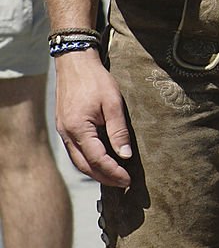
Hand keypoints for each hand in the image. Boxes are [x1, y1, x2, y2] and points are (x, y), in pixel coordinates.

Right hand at [54, 50, 132, 187]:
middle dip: (104, 177)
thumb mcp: (113, 103)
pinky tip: (100, 162)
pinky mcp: (64, 127)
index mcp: (79, 128)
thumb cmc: (96, 80)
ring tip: (114, 177)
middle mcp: (67, 134)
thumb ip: (119, 131)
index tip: (128, 180)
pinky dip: (88, 161)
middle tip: (123, 184)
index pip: (97, 159)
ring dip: (95, 172)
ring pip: (78, 161)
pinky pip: (75, 151)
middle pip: (85, 166)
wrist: (75, 63)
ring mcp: (63, 131)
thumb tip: (125, 156)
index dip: (113, 172)